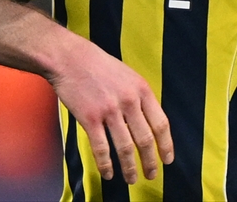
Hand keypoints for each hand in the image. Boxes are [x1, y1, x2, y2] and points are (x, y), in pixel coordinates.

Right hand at [48, 37, 173, 182]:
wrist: (69, 58)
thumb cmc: (98, 65)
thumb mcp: (128, 75)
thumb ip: (139, 97)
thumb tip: (148, 123)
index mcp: (141, 89)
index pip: (161, 124)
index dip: (166, 145)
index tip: (167, 160)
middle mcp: (129, 101)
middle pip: (145, 139)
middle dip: (150, 162)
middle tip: (151, 175)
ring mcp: (109, 110)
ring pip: (125, 147)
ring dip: (129, 167)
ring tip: (131, 179)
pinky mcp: (90, 118)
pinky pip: (101, 148)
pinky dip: (106, 164)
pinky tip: (108, 173)